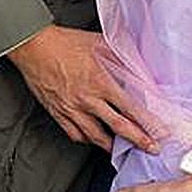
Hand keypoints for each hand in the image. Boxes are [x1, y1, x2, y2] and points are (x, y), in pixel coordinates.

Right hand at [7, 25, 160, 153]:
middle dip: (137, 140)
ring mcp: (71, 109)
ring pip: (95, 136)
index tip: (159, 132)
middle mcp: (87, 100)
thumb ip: (118, 52)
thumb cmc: (63, 42)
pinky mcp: (57, 112)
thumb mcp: (98, 42)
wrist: (33, 46)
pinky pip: (74, 133)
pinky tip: (92, 139)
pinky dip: (85, 139)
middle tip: (150, 148)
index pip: (130, 108)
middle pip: (117, 127)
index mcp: (100, 82)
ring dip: (111, 145)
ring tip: (121, 149)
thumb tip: (136, 57)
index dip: (147, 123)